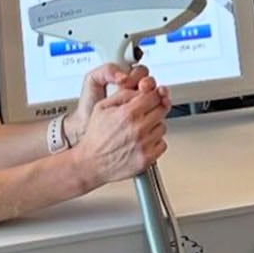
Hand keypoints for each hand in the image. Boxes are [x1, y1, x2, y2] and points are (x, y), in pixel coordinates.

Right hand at [78, 70, 169, 184]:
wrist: (90, 162)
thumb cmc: (95, 136)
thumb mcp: (102, 106)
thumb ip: (124, 94)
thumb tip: (142, 89)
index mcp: (128, 113)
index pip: (155, 96)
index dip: (153, 95)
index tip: (151, 98)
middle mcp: (138, 128)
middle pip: (162, 110)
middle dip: (154, 109)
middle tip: (145, 113)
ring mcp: (144, 144)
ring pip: (163, 127)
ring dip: (154, 126)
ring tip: (140, 129)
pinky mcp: (147, 159)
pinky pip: (162, 144)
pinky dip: (156, 142)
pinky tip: (143, 141)